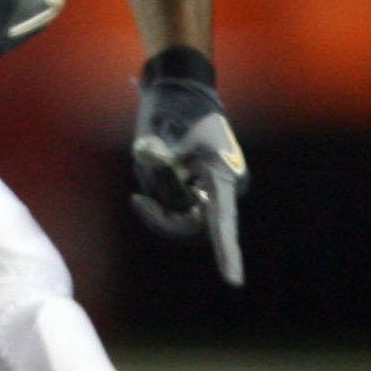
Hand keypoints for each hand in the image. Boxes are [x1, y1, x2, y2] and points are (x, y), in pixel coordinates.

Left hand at [131, 49, 247, 285]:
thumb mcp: (161, 134)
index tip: (232, 282)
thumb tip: (154, 180)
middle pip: (191, 223)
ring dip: (157, 195)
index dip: (227, 253)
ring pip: (178, 212)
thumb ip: (158, 163)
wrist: (178, 89)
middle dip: (163, 214)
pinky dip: (157, 190)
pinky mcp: (198, 185)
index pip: (223, 222)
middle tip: (138, 199)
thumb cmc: (175, 109)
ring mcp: (211, 187)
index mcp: (223, 175)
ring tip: (151, 162)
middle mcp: (223, 187)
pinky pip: (174, 202)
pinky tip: (154, 164)